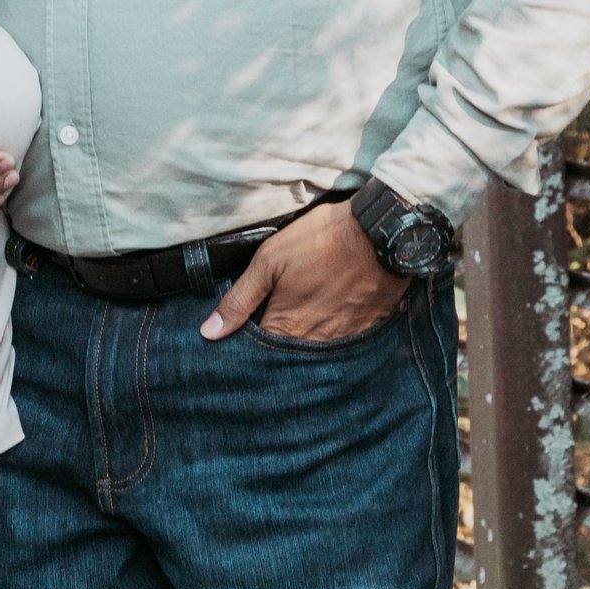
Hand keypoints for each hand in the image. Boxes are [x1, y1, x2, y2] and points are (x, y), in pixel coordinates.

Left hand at [199, 203, 407, 341]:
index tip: (242, 338)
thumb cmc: (321, 241)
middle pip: (289, 355)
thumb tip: (209, 333)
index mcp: (287, 327)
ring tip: (303, 320)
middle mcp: (315, 342)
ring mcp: (345, 338)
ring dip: (305, 342)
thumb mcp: (269, 261)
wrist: (380, 233)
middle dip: (278, 348)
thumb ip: (239, 299)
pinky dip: (333, 334)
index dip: (250, 346)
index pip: (260, 353)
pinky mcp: (367, 328)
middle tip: (275, 324)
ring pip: (316, 351)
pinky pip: (344, 342)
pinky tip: (330, 316)